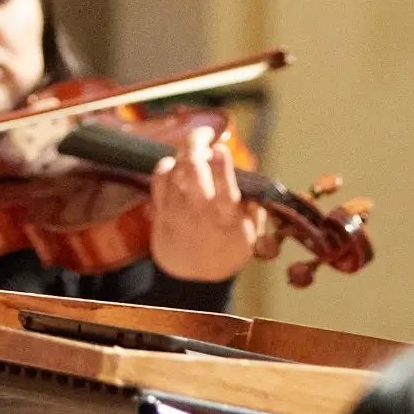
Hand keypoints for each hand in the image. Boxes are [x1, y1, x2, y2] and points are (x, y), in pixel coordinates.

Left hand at [147, 126, 265, 283]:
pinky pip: (158, 180)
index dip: (222, 167)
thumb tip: (255, 182)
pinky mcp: (161, 211)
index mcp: (227, 219)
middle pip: (193, 170)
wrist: (193, 280)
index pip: (225, 190)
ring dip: (184, 154)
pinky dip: (164, 166)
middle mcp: (201, 212)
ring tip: (194, 151)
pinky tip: (173, 163)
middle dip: (196, 144)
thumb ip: (254, 207)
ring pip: (176, 170)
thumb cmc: (226, 251)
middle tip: (205, 134)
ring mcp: (178, 211)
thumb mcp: (249, 234)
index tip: (220, 148)